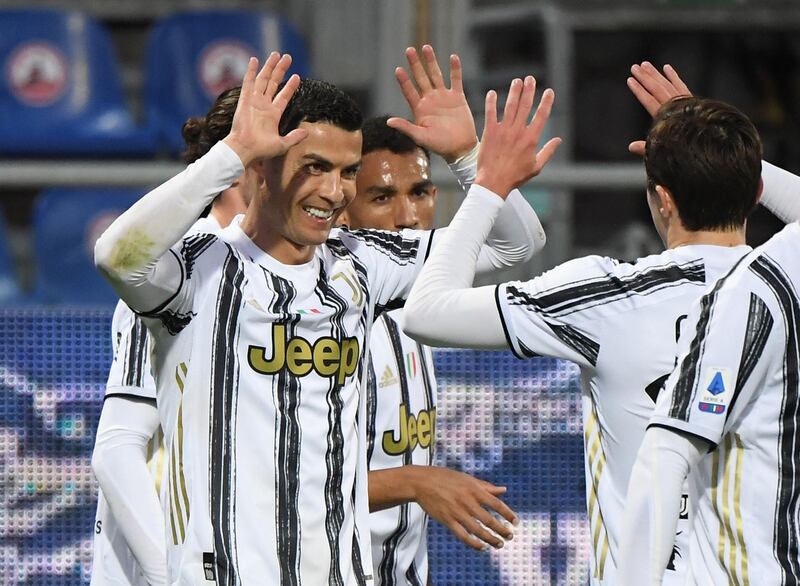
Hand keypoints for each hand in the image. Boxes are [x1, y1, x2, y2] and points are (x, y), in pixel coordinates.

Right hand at [223, 52, 307, 165]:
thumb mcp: (282, 144)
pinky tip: (255, 60)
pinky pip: (248, 82)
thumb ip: (294, 137)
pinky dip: (251, 71)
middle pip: (273, 83)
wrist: (245, 149)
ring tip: (276, 54)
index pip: (283, 96)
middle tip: (287, 57)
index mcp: (273, 114)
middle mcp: (263, 106)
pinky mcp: (245, 100)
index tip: (297, 76)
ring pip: (263, 79)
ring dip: (269, 66)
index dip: (290, 86)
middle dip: (280, 70)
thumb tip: (307, 132)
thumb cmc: (262, 150)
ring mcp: (254, 101)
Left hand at [387, 45, 477, 162]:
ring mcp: (444, 97)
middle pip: (421, 78)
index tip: (398, 69)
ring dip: (431, 62)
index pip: (409, 91)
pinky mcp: (458, 97)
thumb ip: (406, 127)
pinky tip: (453, 57)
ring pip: (436, 75)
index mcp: (420, 109)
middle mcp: (430, 100)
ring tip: (426, 47)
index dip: (404, 81)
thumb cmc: (439, 145)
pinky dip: (455, 69)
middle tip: (409, 50)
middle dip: (415, 64)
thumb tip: (388, 121)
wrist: (460, 148)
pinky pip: (456, 80)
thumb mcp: (421, 137)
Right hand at [413, 466, 517, 550]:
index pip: (496, 504)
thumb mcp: (467, 478)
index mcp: (474, 489)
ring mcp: (457, 512)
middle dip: (502, 530)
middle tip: (510, 536)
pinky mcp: (447, 521)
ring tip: (499, 544)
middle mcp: (467, 501)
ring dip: (490, 539)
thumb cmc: (445, 477)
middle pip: (489, 519)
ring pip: (478, 530)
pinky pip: (463, 535)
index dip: (508, 514)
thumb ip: (486, 486)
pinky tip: (481, 547)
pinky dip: (473, 543)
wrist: (421, 482)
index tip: (516, 522)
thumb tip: (503, 490)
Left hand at [475, 76, 560, 197]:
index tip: (549, 91)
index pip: (541, 116)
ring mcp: (503, 131)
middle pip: (525, 106)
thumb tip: (559, 140)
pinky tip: (492, 92)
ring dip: (514, 92)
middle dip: (529, 90)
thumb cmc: (515, 177)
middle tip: (530, 79)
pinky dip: (491, 102)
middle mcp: (518, 131)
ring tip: (517, 81)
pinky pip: (490, 114)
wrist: (493, 182)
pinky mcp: (489, 133)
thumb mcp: (536, 167)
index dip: (546, 102)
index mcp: (531, 139)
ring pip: (510, 107)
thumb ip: (548, 152)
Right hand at [627, 62, 691, 155]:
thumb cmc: (683, 149)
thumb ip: (645, 148)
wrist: (708, 144)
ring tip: (645, 64)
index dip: (639, 90)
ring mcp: (684, 101)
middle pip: (657, 88)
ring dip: (656, 73)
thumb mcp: (662, 151)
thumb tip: (630, 147)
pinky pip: (681, 85)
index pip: (649, 100)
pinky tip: (667, 68)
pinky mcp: (691, 100)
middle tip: (634, 67)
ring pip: (667, 84)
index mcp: (666, 117)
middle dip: (645, 77)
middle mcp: (675, 106)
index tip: (630, 81)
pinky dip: (674, 76)